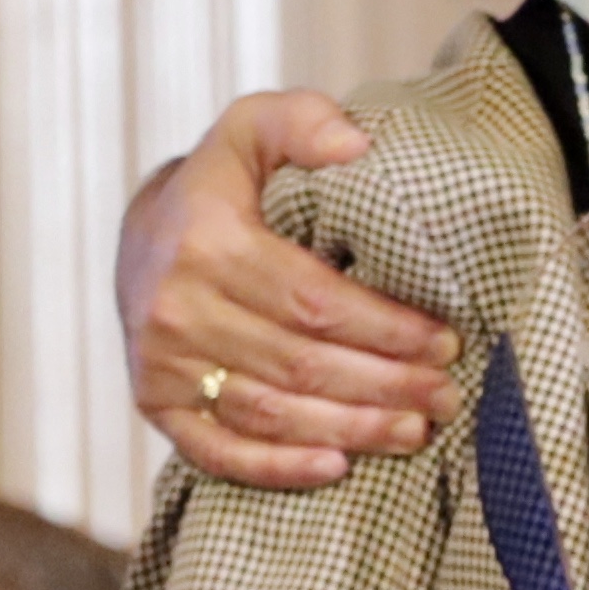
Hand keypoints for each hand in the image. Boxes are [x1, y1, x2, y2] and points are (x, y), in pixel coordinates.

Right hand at [127, 93, 459, 492]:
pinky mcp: (154, 404)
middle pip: (300, 364)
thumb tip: (356, 146)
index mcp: (207, 240)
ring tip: (416, 431)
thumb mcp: (254, 128)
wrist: (142, 235)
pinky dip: (280, 468)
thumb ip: (304, 122)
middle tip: (446, 395)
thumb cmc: (220, 185)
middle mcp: (176, 307)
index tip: (445, 341)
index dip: (386, 328)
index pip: (314, 300)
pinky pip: (220, 450)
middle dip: (385, 385)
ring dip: (351, 429)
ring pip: (271, 413)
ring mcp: (162, 363)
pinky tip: (338, 467)